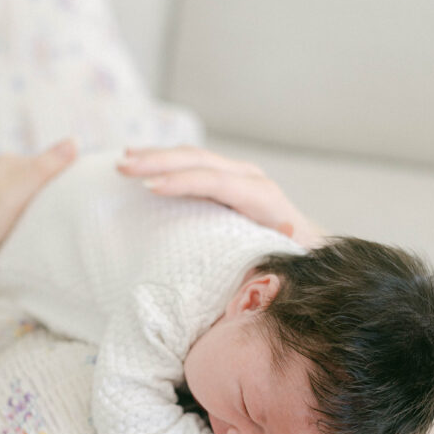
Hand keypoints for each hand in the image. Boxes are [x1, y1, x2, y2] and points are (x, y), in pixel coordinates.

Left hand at [0, 139, 77, 275]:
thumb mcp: (15, 195)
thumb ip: (43, 169)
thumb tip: (74, 141)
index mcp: (7, 163)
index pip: (49, 165)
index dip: (68, 180)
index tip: (83, 199)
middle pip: (35, 180)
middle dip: (52, 193)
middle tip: (69, 216)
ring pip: (22, 195)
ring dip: (35, 207)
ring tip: (48, 224)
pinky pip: (9, 209)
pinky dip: (20, 217)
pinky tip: (22, 230)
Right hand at [117, 145, 322, 248]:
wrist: (310, 243)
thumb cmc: (292, 259)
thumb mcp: (282, 262)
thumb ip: (266, 262)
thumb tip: (247, 277)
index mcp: (262, 198)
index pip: (218, 183)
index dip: (184, 183)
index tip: (150, 188)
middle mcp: (250, 178)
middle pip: (200, 161)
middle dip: (159, 161)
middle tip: (123, 167)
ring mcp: (238, 174)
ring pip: (193, 157)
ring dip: (156, 156)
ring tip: (124, 160)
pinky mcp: (226, 177)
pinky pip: (193, 163)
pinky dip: (165, 161)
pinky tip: (142, 160)